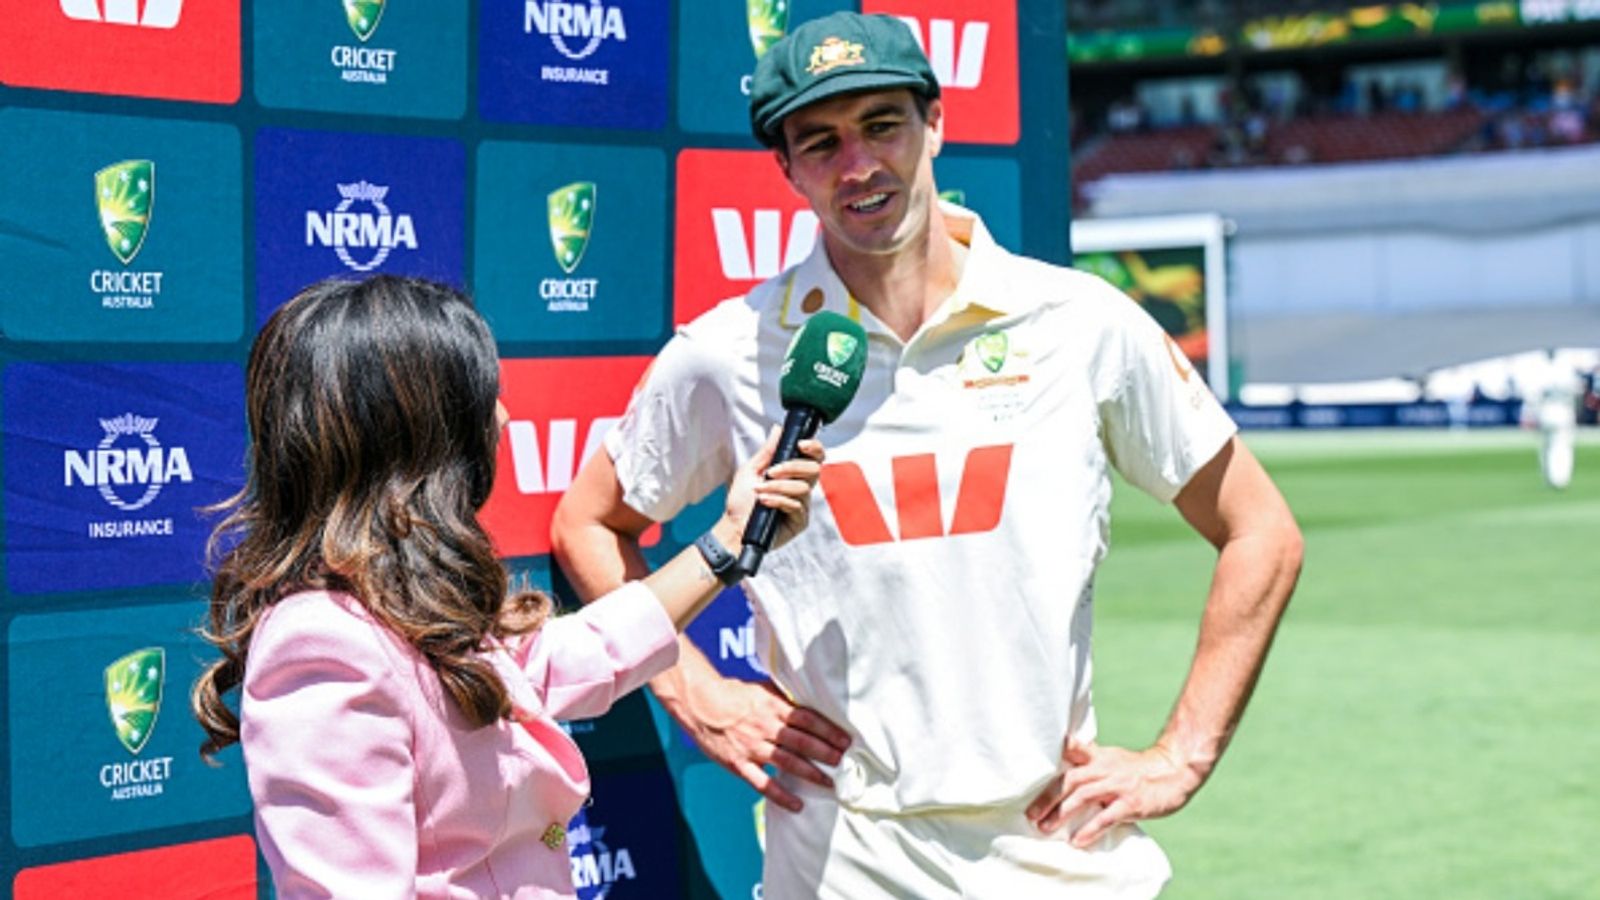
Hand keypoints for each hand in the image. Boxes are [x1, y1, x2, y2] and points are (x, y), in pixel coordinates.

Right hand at [676, 675, 850, 812]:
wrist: (700, 703)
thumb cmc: (733, 694)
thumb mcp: (762, 688)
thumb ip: (785, 698)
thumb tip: (809, 701)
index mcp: (774, 707)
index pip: (808, 719)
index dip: (829, 730)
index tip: (845, 740)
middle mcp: (766, 727)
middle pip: (803, 742)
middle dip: (826, 753)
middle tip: (844, 762)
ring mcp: (753, 747)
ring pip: (788, 763)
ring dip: (811, 773)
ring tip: (829, 782)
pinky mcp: (739, 764)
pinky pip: (763, 784)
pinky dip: (781, 796)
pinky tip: (797, 805)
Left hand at [719, 427, 823, 550]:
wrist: (733, 527)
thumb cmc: (741, 501)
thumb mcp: (751, 470)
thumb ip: (767, 451)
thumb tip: (778, 429)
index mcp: (792, 473)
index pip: (814, 457)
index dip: (814, 448)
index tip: (801, 444)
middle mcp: (801, 487)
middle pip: (814, 470)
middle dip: (792, 467)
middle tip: (771, 471)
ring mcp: (802, 505)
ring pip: (803, 488)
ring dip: (778, 486)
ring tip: (760, 490)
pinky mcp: (799, 521)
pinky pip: (796, 505)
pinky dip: (777, 500)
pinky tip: (764, 502)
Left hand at [1025, 738, 1203, 848]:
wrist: (1174, 770)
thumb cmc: (1137, 768)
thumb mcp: (1110, 756)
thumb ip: (1087, 756)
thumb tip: (1063, 749)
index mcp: (1098, 758)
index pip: (1069, 756)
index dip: (1049, 764)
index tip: (1027, 776)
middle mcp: (1105, 769)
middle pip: (1069, 780)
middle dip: (1047, 798)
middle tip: (1030, 814)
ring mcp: (1118, 786)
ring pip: (1083, 797)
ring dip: (1062, 813)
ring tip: (1045, 828)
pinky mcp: (1131, 803)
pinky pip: (1107, 817)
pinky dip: (1090, 829)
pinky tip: (1078, 841)